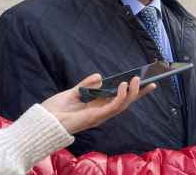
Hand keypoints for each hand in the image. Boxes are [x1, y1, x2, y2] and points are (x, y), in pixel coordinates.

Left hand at [41, 74, 155, 133]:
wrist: (44, 120)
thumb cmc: (56, 110)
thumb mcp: (74, 92)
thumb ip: (87, 85)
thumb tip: (100, 76)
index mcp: (98, 107)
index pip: (120, 99)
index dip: (133, 92)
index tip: (145, 82)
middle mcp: (102, 113)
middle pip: (126, 103)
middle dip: (139, 93)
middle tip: (151, 82)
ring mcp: (100, 115)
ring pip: (123, 105)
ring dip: (132, 93)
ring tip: (136, 80)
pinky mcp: (96, 117)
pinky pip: (114, 106)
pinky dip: (121, 96)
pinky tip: (124, 85)